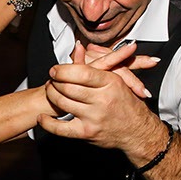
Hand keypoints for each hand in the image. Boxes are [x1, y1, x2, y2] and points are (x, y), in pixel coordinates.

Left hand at [39, 50, 159, 150]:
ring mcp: (94, 117)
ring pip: (62, 103)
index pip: (81, 73)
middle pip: (68, 87)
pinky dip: (48, 123)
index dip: (63, 70)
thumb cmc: (127, 104)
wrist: (138, 132)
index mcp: (111, 83)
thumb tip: (78, 47)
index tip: (55, 70)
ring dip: (51, 96)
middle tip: (51, 79)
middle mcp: (102, 100)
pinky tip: (42, 117)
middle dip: (55, 82)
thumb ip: (98, 62)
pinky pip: (61, 128)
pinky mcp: (87, 132)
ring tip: (49, 91)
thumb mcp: (119, 79)